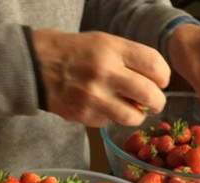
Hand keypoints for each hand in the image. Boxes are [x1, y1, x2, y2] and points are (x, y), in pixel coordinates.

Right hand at [33, 29, 170, 127]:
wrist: (36, 65)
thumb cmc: (75, 52)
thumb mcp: (104, 42)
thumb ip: (131, 60)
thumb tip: (155, 83)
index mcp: (113, 49)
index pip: (155, 66)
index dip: (163, 77)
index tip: (160, 81)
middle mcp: (105, 73)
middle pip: (150, 94)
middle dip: (158, 102)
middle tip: (155, 102)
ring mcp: (94, 97)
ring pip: (133, 117)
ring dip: (137, 116)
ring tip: (132, 109)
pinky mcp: (84, 116)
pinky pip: (109, 122)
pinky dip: (109, 116)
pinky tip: (100, 106)